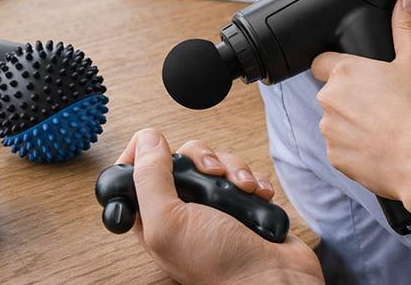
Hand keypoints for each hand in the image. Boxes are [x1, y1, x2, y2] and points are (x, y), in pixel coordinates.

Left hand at [118, 128, 322, 283]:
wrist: (274, 279)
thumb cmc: (219, 265)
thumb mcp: (169, 221)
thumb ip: (150, 179)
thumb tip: (147, 139)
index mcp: (153, 216)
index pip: (136, 171)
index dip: (145, 153)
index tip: (159, 146)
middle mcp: (180, 209)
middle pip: (181, 158)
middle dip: (202, 158)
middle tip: (212, 173)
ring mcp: (211, 205)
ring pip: (214, 162)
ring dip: (233, 169)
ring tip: (243, 189)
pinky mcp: (240, 202)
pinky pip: (241, 173)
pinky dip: (252, 179)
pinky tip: (258, 195)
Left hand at [311, 0, 410, 200]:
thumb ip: (404, 28)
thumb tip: (403, 0)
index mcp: (343, 72)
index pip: (321, 63)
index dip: (337, 68)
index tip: (356, 76)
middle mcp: (328, 99)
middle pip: (331, 94)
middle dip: (349, 98)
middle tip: (379, 105)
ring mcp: (328, 129)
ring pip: (334, 122)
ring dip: (350, 123)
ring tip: (381, 129)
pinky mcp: (333, 156)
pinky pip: (340, 148)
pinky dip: (354, 148)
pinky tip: (377, 148)